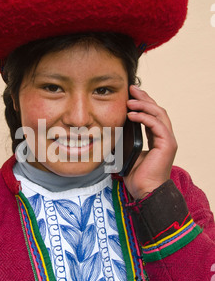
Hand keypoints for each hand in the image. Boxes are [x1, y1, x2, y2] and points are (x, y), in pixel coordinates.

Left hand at [123, 85, 177, 199]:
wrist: (146, 191)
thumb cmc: (137, 177)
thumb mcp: (128, 153)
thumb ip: (126, 141)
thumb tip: (112, 130)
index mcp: (157, 139)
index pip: (152, 115)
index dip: (142, 103)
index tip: (130, 95)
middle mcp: (164, 137)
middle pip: (157, 110)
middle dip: (144, 98)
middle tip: (131, 89)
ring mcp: (168, 140)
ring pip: (158, 114)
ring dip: (143, 105)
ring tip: (129, 100)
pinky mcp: (167, 144)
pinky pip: (156, 124)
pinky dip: (144, 117)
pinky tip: (131, 114)